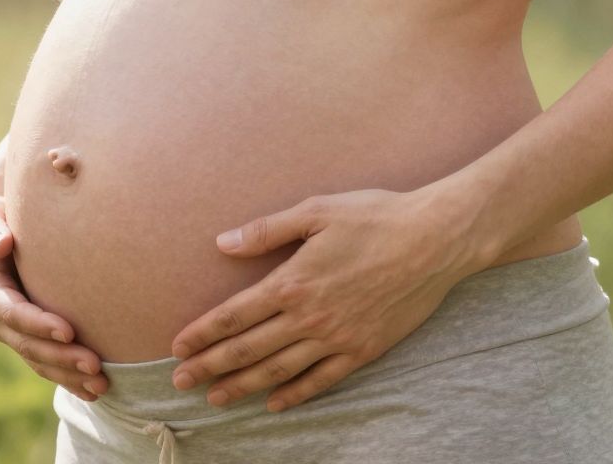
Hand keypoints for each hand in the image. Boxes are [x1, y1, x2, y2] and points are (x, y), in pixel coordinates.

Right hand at [0, 184, 109, 401]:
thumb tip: (1, 244)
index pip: (13, 313)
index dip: (38, 324)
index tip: (68, 331)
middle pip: (29, 345)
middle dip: (61, 358)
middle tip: (95, 366)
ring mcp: (11, 331)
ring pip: (39, 360)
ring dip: (68, 375)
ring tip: (102, 385)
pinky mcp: (27, 335)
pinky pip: (46, 362)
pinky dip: (68, 377)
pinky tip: (94, 390)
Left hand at [169, 186, 474, 412]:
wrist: (435, 240)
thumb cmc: (376, 217)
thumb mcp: (318, 209)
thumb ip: (268, 229)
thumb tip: (222, 243)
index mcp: (293, 280)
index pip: (234, 315)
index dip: (203, 333)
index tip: (177, 347)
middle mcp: (309, 316)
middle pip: (248, 350)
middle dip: (209, 368)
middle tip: (179, 383)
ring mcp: (336, 338)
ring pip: (278, 371)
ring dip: (241, 387)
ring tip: (215, 399)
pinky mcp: (362, 350)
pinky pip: (320, 381)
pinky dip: (293, 395)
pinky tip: (274, 404)